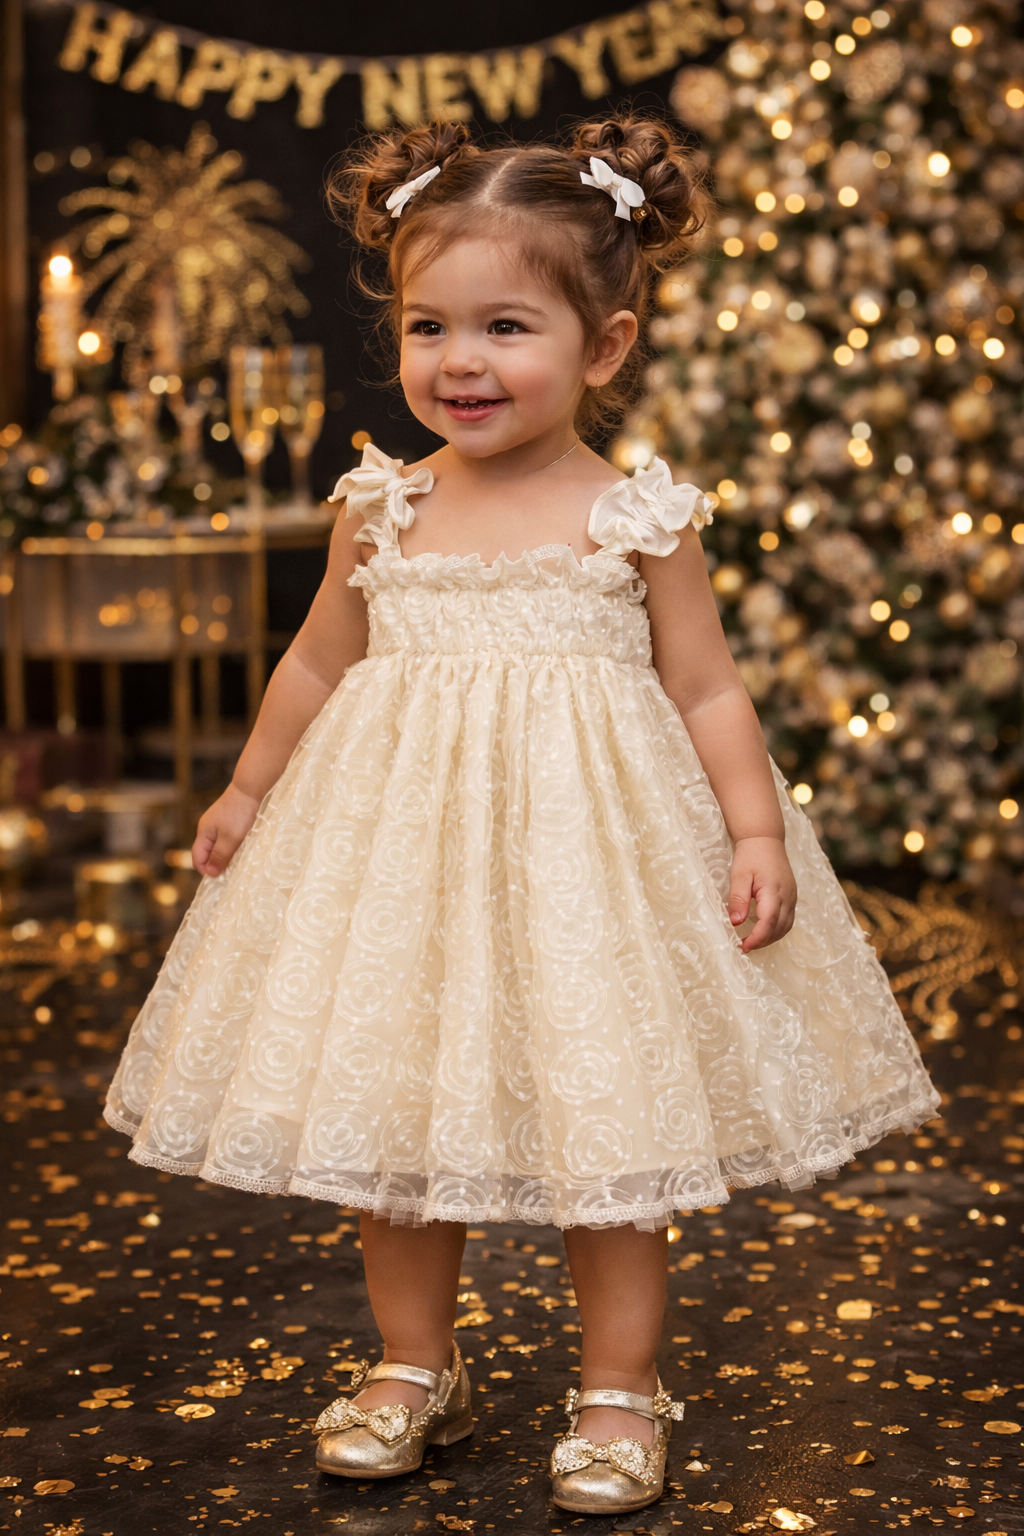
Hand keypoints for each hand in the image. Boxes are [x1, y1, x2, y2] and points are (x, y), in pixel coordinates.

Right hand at [192, 783, 260, 877]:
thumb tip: (209, 873)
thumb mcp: (230, 838)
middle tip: (233, 870)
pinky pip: (228, 838)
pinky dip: (234, 845)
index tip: (222, 877)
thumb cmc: (240, 813)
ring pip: (219, 846)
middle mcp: (208, 828)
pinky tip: (245, 846)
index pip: (197, 858)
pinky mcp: (230, 820)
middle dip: (218, 863)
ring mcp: (219, 823)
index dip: (206, 870)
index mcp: (204, 832)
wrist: (252, 788)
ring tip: (241, 859)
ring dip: (228, 855)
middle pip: (207, 853)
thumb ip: (220, 855)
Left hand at [728, 835, 796, 952]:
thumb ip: (738, 899)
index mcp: (774, 891)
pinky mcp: (791, 897)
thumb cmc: (750, 856)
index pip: (768, 922)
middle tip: (743, 946)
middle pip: (779, 928)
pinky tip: (763, 931)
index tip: (742, 946)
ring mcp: (792, 897)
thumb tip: (735, 922)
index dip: (757, 938)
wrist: (765, 840)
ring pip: (786, 927)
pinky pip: (788, 920)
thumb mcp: (739, 875)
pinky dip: (776, 930)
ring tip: (751, 942)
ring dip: (770, 938)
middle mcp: (787, 896)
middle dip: (762, 941)